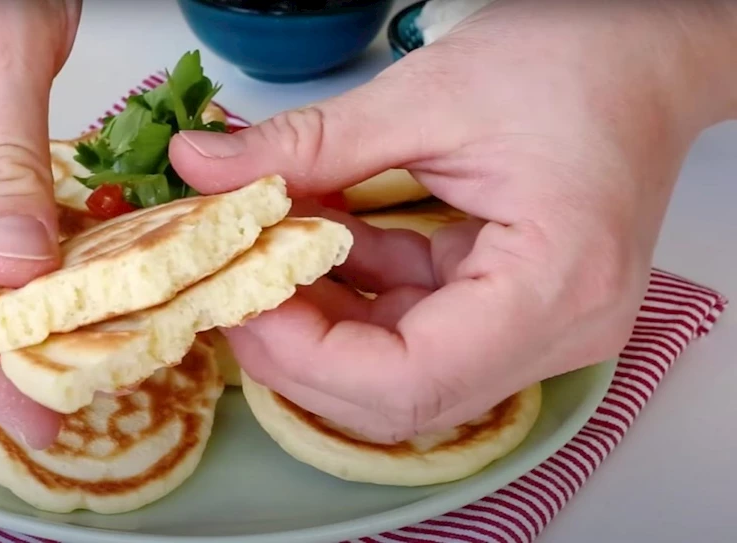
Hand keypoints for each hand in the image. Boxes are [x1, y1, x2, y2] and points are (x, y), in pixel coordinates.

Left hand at [168, 0, 735, 442]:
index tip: (238, 301)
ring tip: (259, 258)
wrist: (641, 53)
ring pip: (398, 368)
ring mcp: (536, 326)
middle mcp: (556, 331)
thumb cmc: (575, 59)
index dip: (307, 358)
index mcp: (556, 287)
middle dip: (300, 350)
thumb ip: (309, 144)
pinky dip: (353, 293)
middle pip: (401, 394)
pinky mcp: (510, 307)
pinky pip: (413, 326)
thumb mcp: (426, 97)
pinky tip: (310, 245)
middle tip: (230, 288)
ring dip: (318, 320)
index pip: (413, 381)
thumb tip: (201, 166)